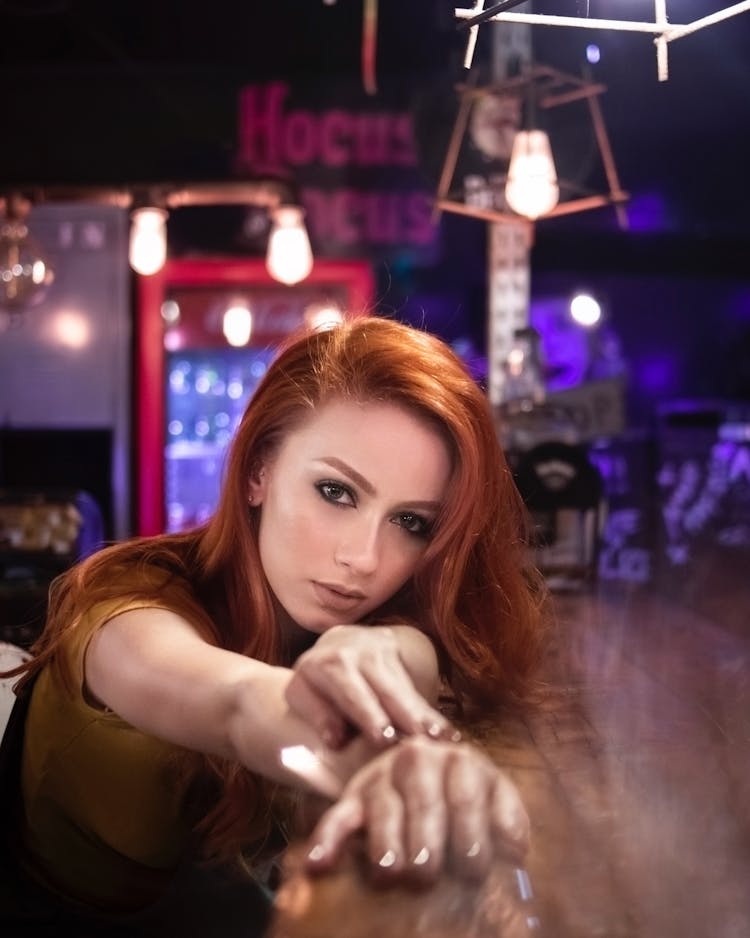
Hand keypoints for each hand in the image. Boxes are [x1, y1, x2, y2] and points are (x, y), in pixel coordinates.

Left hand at [286, 624, 455, 748]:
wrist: (336, 643)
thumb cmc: (316, 680)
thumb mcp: (301, 693)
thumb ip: (317, 715)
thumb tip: (336, 741)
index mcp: (329, 665)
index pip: (352, 693)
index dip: (369, 715)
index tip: (383, 738)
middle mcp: (358, 653)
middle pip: (386, 690)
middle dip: (407, 716)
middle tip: (425, 741)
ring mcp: (382, 651)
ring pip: (405, 690)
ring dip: (426, 717)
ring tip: (446, 740)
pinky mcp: (399, 656)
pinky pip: (414, 689)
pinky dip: (431, 714)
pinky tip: (449, 734)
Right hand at [304, 737, 529, 884]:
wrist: (430, 770)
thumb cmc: (470, 797)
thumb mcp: (496, 798)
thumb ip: (509, 820)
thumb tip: (516, 851)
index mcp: (460, 759)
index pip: (465, 794)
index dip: (471, 832)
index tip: (473, 868)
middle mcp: (417, 759)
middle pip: (423, 801)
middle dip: (426, 840)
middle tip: (427, 875)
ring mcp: (382, 776)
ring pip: (383, 808)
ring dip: (385, 842)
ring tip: (389, 873)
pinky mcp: (353, 796)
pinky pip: (338, 816)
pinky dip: (326, 840)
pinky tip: (317, 863)